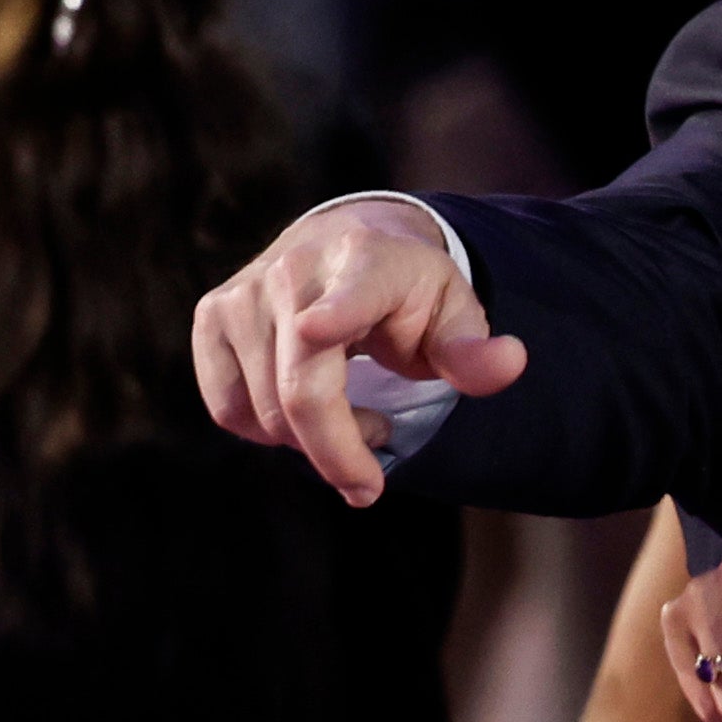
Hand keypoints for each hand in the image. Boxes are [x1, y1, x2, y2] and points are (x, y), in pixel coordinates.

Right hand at [191, 198, 525, 505]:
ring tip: (354, 417)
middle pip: (303, 394)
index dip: (332, 316)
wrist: (344, 243)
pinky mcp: (210, 318)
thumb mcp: (454, 312)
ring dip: (311, 440)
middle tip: (371, 478)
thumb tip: (510, 363)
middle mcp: (295, 273)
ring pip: (265, 413)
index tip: (316, 330)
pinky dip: (268, 430)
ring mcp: (243, 294)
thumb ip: (474, 349)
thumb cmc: (407, 291)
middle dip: (340, 454)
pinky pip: (230, 409)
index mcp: (366, 264)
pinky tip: (304, 408)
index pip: (346, 296)